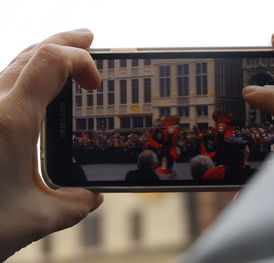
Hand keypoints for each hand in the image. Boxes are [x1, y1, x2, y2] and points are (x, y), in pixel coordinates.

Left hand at [0, 29, 102, 260]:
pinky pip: (3, 82)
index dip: (80, 60)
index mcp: (11, 122)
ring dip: (45, 55)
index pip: (50, 61)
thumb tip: (94, 197)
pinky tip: (37, 89)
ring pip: (14, 63)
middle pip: (32, 52)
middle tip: (88, 39)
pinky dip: (27, 74)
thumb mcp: (36, 219)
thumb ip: (75, 205)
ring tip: (67, 57)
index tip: (96, 85)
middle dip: (65, 41)